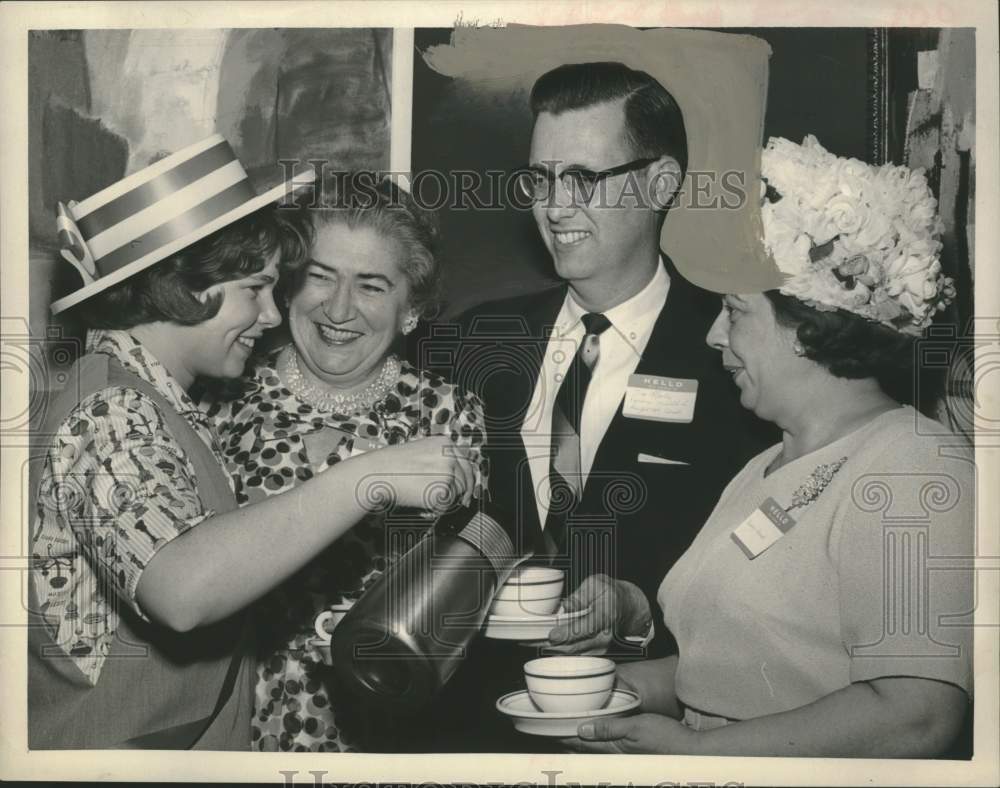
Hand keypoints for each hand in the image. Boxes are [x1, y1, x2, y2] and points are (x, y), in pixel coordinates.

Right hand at [359, 435, 476, 511]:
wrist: (376, 473)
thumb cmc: (391, 465)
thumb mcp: (420, 452)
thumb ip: (438, 460)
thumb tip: (453, 475)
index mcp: (444, 442)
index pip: (467, 462)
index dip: (468, 478)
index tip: (468, 489)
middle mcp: (449, 455)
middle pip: (466, 479)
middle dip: (463, 492)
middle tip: (460, 501)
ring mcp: (447, 471)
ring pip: (457, 493)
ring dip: (445, 499)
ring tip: (426, 497)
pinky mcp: (442, 489)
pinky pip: (446, 504)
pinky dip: (436, 507)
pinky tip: (421, 500)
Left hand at [542, 574, 650, 654]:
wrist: (627, 607)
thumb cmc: (609, 593)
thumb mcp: (596, 584)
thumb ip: (579, 596)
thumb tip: (565, 608)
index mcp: (606, 614)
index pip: (586, 628)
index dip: (568, 633)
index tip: (552, 635)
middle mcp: (605, 635)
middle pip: (576, 646)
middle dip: (553, 645)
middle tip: (531, 640)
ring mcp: (602, 648)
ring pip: (573, 654)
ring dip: (552, 650)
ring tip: (532, 643)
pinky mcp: (596, 653)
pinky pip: (575, 656)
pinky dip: (559, 651)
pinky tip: (544, 645)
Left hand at [560, 712, 697, 753]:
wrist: (690, 750)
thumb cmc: (667, 739)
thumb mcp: (637, 727)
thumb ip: (609, 728)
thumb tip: (582, 728)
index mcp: (613, 748)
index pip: (581, 743)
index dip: (563, 735)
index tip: (546, 727)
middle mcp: (615, 753)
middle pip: (584, 745)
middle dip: (567, 737)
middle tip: (550, 725)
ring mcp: (623, 752)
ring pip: (594, 744)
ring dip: (580, 736)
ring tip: (566, 725)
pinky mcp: (631, 749)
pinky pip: (606, 742)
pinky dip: (595, 735)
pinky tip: (592, 727)